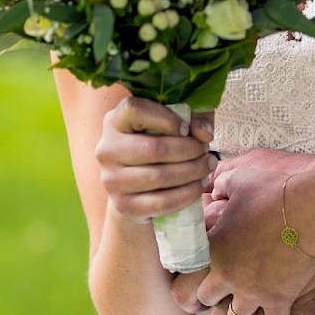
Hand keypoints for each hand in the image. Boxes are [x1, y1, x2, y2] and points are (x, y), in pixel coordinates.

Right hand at [95, 95, 215, 221]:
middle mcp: (107, 149)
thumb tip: (205, 133)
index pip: (134, 109)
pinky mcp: (123, 205)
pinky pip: (161, 202)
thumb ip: (192, 119)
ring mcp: (111, 180)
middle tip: (206, 151)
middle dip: (189, 150)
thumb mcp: (174, 124)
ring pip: (160, 176)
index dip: (166, 118)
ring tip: (207, 166)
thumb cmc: (157, 145)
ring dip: (192, 172)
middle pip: (153, 148)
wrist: (136, 189)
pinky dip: (187, 194)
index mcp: (114, 121)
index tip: (186, 128)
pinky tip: (198, 186)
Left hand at [196, 150, 314, 314]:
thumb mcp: (240, 176)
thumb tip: (214, 184)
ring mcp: (255, 291)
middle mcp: (228, 275)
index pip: (187, 275)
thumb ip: (222, 183)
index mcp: (213, 248)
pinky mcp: (281, 299)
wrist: (312, 206)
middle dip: (207, 310)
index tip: (188, 289)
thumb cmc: (275, 186)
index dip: (185, 284)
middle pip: (208, 303)